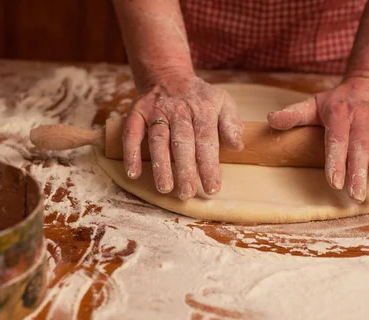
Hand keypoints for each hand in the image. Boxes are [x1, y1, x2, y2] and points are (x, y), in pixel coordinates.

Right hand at [123, 75, 243, 199]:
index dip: (209, 166)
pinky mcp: (138, 112)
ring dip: (160, 164)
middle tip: (187, 193)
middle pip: (182, 142)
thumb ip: (231, 124)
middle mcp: (179, 110)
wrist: (170, 76)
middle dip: (185, 169)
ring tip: (164, 187)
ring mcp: (157, 111)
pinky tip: (133, 172)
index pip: (207, 140)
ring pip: (158, 139)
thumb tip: (237, 146)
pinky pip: (132, 133)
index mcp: (203, 110)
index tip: (212, 188)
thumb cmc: (200, 98)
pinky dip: (131, 152)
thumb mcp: (223, 103)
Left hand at [267, 77, 368, 202]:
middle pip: (361, 147)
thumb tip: (271, 119)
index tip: (334, 183)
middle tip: (355, 196)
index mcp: (340, 112)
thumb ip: (294, 115)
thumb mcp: (313, 105)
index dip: (336, 161)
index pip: (337, 139)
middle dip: (359, 173)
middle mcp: (364, 115)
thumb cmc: (336, 104)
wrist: (368, 87)